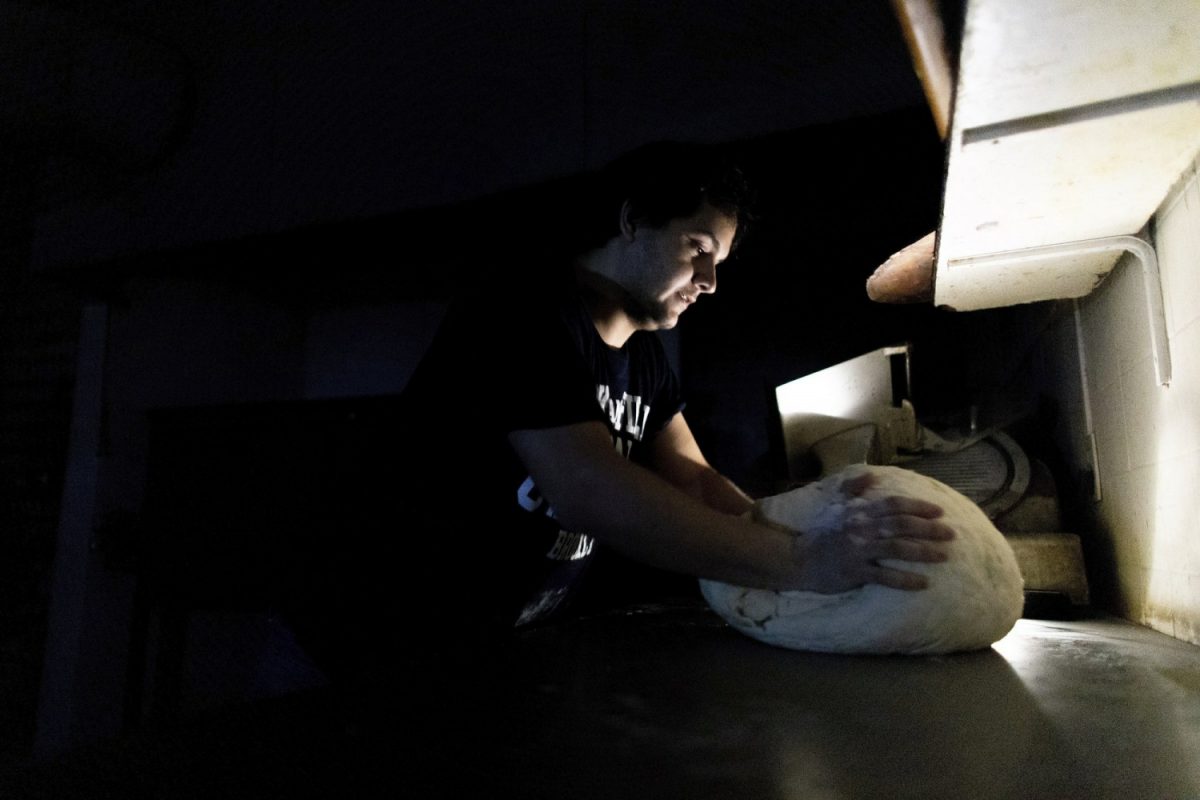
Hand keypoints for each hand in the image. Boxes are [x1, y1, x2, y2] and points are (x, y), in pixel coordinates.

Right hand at [788, 472, 954, 592]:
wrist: (799, 559)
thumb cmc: (822, 533)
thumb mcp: (834, 504)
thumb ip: (853, 488)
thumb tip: (872, 475)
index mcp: (859, 511)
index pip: (893, 505)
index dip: (918, 507)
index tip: (940, 511)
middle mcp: (861, 528)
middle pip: (900, 525)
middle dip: (929, 529)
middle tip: (951, 534)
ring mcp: (858, 551)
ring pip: (896, 549)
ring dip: (923, 552)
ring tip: (944, 555)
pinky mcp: (855, 573)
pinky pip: (884, 577)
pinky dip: (905, 580)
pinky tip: (923, 583)